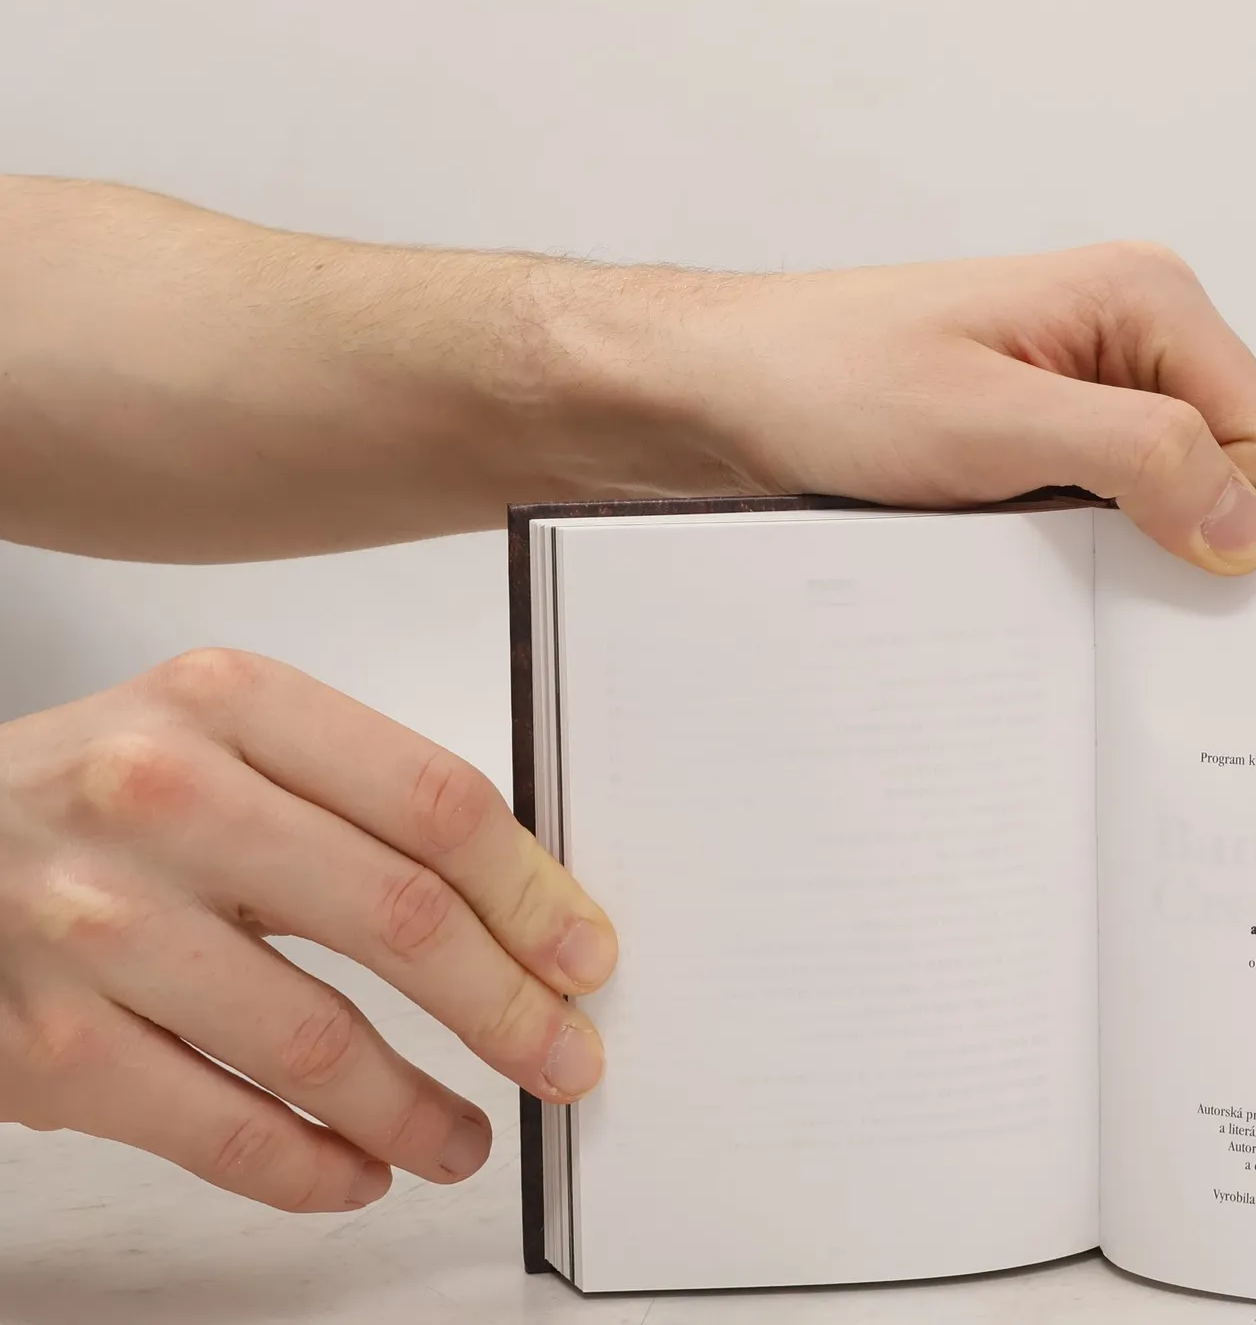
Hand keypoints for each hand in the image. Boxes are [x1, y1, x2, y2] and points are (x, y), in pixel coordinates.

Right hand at [0, 648, 616, 1211]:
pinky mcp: (46, 1046)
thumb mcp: (219, 732)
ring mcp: (99, 925)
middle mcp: (166, 798)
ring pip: (316, 1040)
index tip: (583, 952)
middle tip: (564, 1057)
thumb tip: (514, 902)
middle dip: (508, 1005)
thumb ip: (351, 792)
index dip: (531, 890)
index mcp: (232, 702)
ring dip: (418, 1107)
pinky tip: (359, 1171)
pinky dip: (310, 1168)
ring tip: (469, 1136)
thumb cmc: (96, 789)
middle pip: (398, 916)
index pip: (434, 800)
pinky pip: (218, 1130)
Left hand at [558, 241, 1255, 575]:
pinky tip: (1011, 552)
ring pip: (1167, 504)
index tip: (1154, 565)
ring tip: (1027, 550)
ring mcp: (1087, 389)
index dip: (1228, 517)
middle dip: (1174, 535)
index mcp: (1147, 299)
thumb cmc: (828, 379)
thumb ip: (1138, 457)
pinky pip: (1106, 513)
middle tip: (1078, 562)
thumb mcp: (991, 423)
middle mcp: (1131, 337)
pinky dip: (1074, 549)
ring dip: (1115, 547)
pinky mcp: (1043, 437)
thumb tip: (1249, 524)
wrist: (716, 391)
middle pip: (1229, 475)